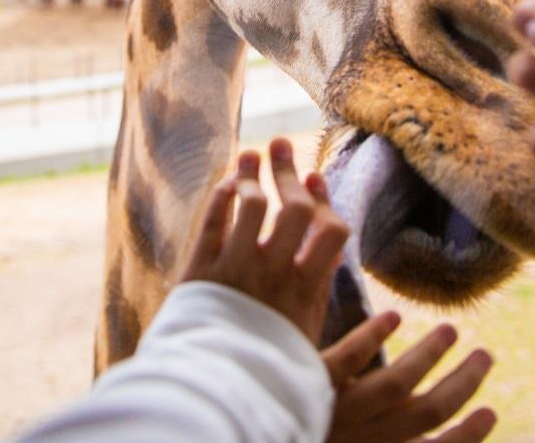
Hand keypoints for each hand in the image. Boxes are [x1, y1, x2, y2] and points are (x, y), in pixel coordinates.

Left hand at [178, 137, 350, 344]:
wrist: (220, 390)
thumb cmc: (270, 364)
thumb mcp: (310, 331)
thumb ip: (320, 285)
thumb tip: (333, 242)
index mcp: (306, 287)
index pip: (328, 229)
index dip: (322, 198)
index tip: (314, 175)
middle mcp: (274, 272)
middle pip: (292, 208)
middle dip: (288, 171)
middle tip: (281, 144)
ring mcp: (236, 268)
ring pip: (250, 204)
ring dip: (251, 174)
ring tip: (249, 156)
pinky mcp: (201, 271)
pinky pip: (211, 222)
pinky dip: (220, 196)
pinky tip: (226, 185)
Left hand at [322, 312, 496, 442]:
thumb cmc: (304, 442)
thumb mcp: (357, 439)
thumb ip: (385, 432)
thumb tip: (419, 415)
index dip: (466, 437)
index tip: (490, 413)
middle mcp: (363, 438)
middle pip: (427, 413)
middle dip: (463, 384)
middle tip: (486, 355)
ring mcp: (337, 411)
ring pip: (395, 385)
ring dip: (429, 353)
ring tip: (450, 329)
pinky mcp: (310, 386)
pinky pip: (347, 359)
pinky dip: (373, 336)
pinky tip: (394, 316)